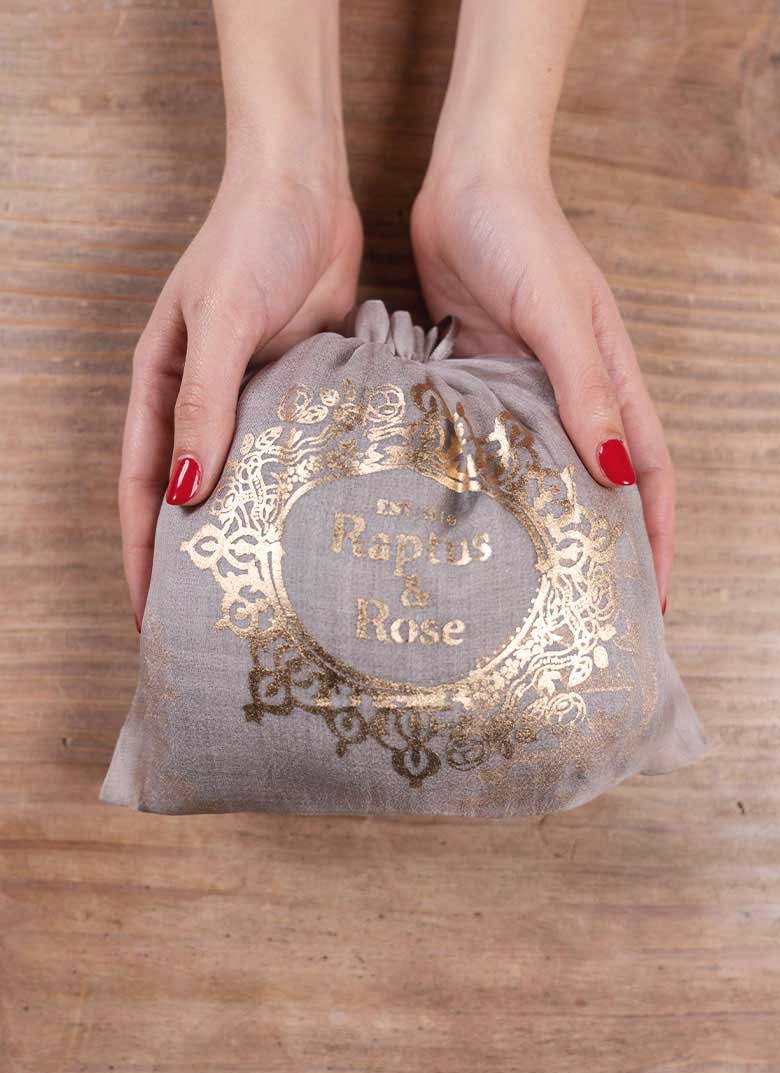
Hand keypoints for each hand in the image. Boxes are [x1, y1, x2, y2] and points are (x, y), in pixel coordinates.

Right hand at [119, 163, 362, 625]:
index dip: (143, 554)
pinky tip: (325, 530)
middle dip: (196, 559)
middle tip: (214, 624)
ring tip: (275, 594)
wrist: (307, 187)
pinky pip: (299, 453)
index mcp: (162, 388)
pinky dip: (305, 490)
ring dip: (256, 532)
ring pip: (250, 482)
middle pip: (192, 496)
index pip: (143, 488)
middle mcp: (205, 402)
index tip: (151, 617)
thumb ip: (203, 404)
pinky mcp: (304, 391)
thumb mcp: (219, 323)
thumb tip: (185, 492)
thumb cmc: (248, 241)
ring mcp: (256, 399)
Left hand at [411, 169, 673, 609]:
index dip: (656, 537)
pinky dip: (483, 481)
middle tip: (582, 608)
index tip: (651, 599)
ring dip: (536, 522)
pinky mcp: (477, 382)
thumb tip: (616, 473)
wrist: (461, 186)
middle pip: (596, 485)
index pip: (648, 474)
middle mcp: (573, 394)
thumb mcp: (557, 315)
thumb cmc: (520, 235)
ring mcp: (523, 391)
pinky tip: (462, 518)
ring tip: (520, 584)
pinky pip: (485, 444)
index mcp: (611, 380)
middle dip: (598, 544)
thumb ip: (584, 389)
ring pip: (538, 472)